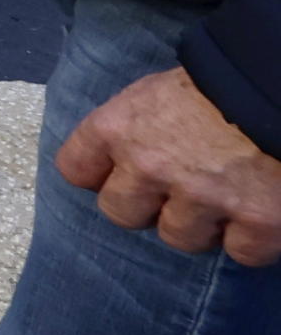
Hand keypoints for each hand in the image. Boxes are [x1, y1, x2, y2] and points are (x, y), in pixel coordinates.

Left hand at [57, 65, 280, 266]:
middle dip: (146, 207)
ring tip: (224, 195)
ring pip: (180, 238)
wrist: (279, 87)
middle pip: (120, 215)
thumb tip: (123, 157)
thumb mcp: (158, 90)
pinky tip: (258, 211)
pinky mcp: (256, 223)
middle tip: (176, 191)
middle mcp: (151, 167)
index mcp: (118, 128)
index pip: (75, 168)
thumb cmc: (218, 82)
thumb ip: (134, 126)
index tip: (116, 175)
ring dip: (201, 224)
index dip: (98, 175)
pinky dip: (251, 238)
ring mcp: (203, 199)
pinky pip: (240, 252)